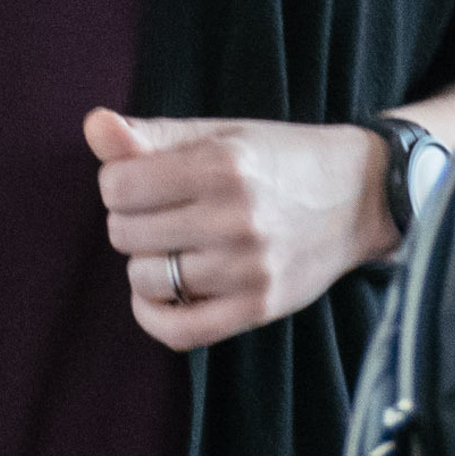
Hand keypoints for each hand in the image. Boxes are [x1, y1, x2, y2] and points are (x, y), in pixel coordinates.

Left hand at [85, 108, 397, 348]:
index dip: (119, 181)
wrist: (361, 196)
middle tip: (166, 211)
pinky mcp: (260, 308)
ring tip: (174, 245)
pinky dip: (153, 315)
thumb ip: (151, 134)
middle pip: (125, 233)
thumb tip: (94, 124)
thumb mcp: (219, 134)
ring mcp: (249, 269)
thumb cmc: (278, 159)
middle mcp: (236, 218)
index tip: (144, 179)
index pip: (118, 185)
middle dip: (132, 220)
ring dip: (146, 264)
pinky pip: (177, 331)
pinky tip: (161, 293)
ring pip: (144, 280)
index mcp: (222, 165)